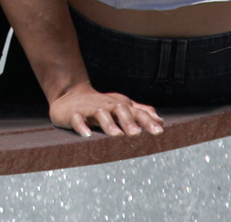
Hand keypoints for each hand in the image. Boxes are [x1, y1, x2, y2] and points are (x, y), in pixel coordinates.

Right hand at [47, 83, 164, 137]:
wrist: (69, 94)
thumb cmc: (100, 104)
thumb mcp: (121, 106)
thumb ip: (140, 113)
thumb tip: (161, 120)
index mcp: (120, 105)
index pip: (136, 112)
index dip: (148, 121)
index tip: (159, 131)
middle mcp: (107, 105)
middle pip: (120, 109)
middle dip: (129, 121)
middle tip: (137, 134)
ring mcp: (89, 109)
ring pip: (100, 114)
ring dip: (108, 123)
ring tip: (116, 135)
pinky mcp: (73, 114)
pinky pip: (77, 119)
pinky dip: (82, 126)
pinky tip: (87, 135)